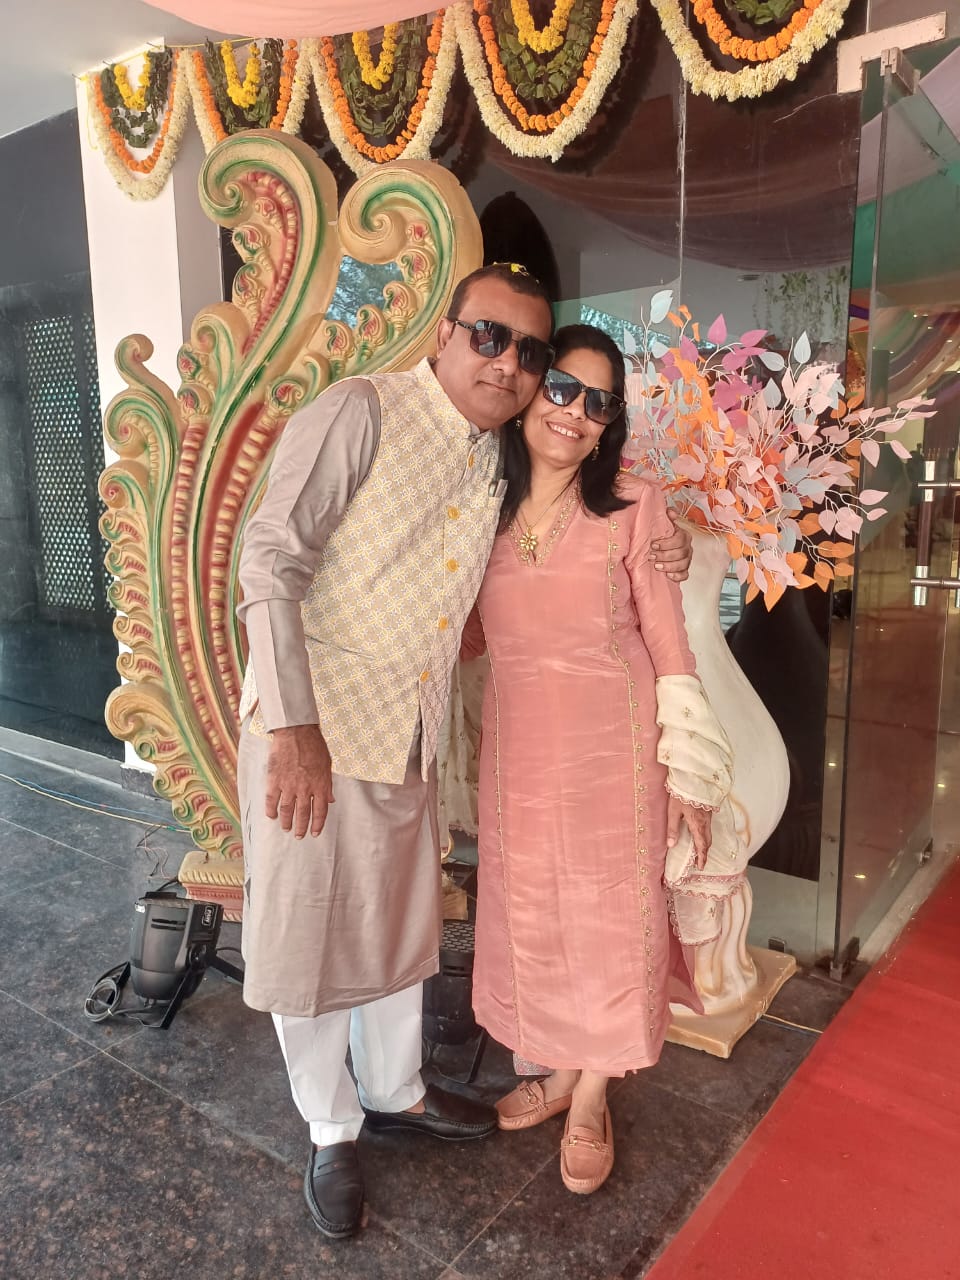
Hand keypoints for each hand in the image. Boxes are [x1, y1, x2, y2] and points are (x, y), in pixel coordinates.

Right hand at [265, 724, 334, 838]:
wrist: (296, 732)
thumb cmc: (314, 745)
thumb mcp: (327, 765)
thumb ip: (328, 784)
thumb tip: (331, 800)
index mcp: (320, 785)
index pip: (320, 811)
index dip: (317, 824)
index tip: (314, 833)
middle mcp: (305, 789)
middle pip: (303, 814)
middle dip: (302, 827)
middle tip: (299, 835)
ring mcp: (289, 785)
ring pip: (287, 810)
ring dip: (286, 822)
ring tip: (286, 828)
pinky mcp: (274, 780)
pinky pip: (271, 800)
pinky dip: (271, 810)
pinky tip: (272, 816)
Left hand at [650, 510, 691, 581]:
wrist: (661, 548)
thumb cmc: (663, 536)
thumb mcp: (664, 524)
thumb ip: (667, 516)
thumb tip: (670, 512)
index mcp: (684, 536)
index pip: (680, 539)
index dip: (667, 543)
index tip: (654, 545)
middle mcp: (687, 548)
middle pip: (681, 553)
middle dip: (665, 555)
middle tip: (652, 556)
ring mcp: (687, 560)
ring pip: (683, 564)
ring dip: (669, 566)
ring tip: (657, 566)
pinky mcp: (684, 570)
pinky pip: (685, 575)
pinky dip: (677, 576)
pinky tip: (668, 575)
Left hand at [666, 793, 712, 869]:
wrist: (694, 778)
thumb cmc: (682, 794)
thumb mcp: (673, 811)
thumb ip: (672, 829)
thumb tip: (671, 845)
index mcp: (697, 825)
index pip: (701, 845)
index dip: (701, 857)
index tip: (700, 867)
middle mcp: (706, 822)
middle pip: (707, 841)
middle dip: (704, 852)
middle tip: (700, 861)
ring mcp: (708, 816)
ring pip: (709, 834)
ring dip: (706, 844)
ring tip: (700, 850)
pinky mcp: (708, 811)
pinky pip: (709, 827)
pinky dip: (706, 835)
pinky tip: (701, 834)